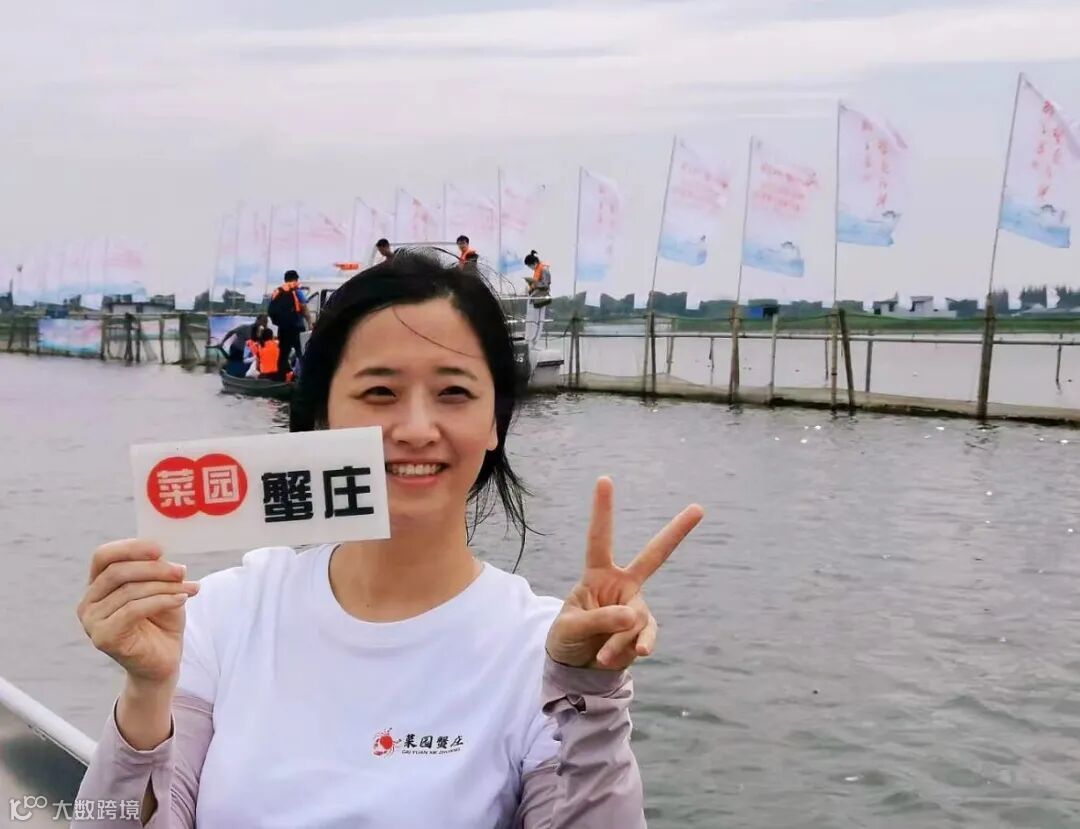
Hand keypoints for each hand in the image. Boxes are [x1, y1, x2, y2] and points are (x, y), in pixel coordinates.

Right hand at [76, 540, 199, 687]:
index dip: (130, 548)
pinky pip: (134, 609)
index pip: (103, 556)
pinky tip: (181, 600)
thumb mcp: (162, 589)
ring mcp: (92, 621)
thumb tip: (161, 556)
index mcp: (98, 585)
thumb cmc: (161, 623)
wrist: (163, 662)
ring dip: (165, 586)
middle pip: (117, 572)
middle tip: (182, 571)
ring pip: (129, 591)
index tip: (160, 548)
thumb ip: (157, 572)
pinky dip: (162, 601)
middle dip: (154, 568)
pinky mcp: (103, 637)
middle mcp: (88, 602)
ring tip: (189, 589)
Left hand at [546, 477, 703, 670]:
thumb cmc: (567, 637)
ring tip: (601, 654)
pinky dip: (639, 646)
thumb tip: (633, 617)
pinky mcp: (643, 631)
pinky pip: (647, 636)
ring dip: (619, 640)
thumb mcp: (572, 627)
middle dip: (676, 532)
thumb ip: (599, 620)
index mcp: (597, 574)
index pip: (599, 538)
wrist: (576, 667)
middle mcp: (621, 585)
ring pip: (638, 617)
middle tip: (699, 508)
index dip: (603, 510)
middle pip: (654, 555)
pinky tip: (637, 653)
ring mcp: (635, 607)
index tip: (604, 479)